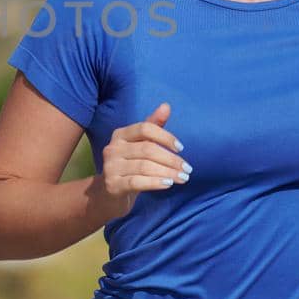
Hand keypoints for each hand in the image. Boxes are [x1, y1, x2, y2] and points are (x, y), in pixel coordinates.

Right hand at [95, 102, 190, 218]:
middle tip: (187, 169)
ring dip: (167, 173)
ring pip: (144, 167)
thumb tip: (166, 106)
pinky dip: (155, 183)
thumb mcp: (141, 144)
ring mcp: (111, 167)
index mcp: (120, 134)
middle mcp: (112, 148)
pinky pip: (137, 182)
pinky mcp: (112, 185)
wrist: (110, 192)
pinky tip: (168, 184)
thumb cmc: (130, 164)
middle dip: (171, 159)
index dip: (165, 136)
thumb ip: (153, 126)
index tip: (181, 148)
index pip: (145, 128)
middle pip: (147, 150)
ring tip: (183, 178)